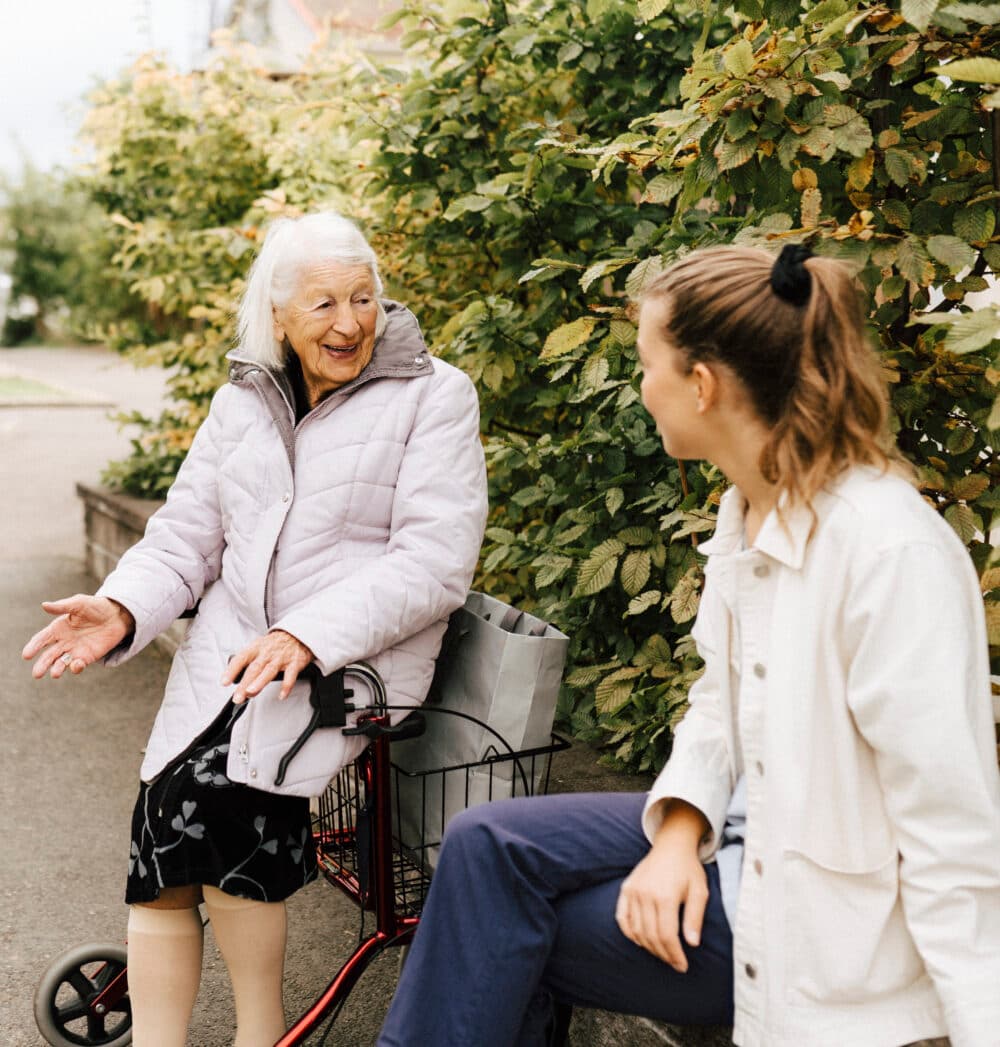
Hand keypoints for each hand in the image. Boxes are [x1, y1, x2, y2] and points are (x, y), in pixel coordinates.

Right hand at [22, 595, 134, 679]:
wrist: (117, 615)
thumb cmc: (95, 607)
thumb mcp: (79, 603)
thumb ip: (63, 606)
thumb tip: (44, 605)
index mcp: (57, 628)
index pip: (41, 639)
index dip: (33, 647)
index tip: (26, 655)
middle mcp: (63, 642)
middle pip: (49, 655)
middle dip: (42, 665)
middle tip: (36, 674)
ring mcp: (74, 651)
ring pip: (61, 663)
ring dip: (57, 669)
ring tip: (55, 674)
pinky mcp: (87, 657)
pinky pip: (78, 665)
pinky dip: (75, 667)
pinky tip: (76, 664)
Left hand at [221, 629, 313, 702]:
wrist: (297, 635)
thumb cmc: (275, 644)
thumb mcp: (259, 647)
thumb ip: (249, 662)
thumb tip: (235, 679)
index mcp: (256, 648)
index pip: (241, 659)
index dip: (231, 670)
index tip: (225, 682)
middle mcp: (267, 653)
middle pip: (254, 668)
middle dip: (244, 683)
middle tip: (238, 697)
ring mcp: (281, 658)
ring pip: (269, 670)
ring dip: (259, 682)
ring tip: (251, 693)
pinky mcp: (295, 663)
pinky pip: (290, 676)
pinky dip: (286, 686)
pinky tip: (281, 695)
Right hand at [615, 799, 709, 971]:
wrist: (672, 846)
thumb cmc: (688, 869)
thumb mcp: (700, 892)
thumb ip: (695, 918)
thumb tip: (692, 944)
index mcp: (665, 896)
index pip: (666, 935)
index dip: (674, 955)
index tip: (682, 966)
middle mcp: (646, 895)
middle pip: (651, 936)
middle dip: (664, 954)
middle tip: (674, 963)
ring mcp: (633, 891)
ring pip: (637, 930)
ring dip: (649, 947)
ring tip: (662, 953)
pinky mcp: (626, 889)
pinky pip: (622, 918)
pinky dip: (629, 933)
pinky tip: (641, 941)